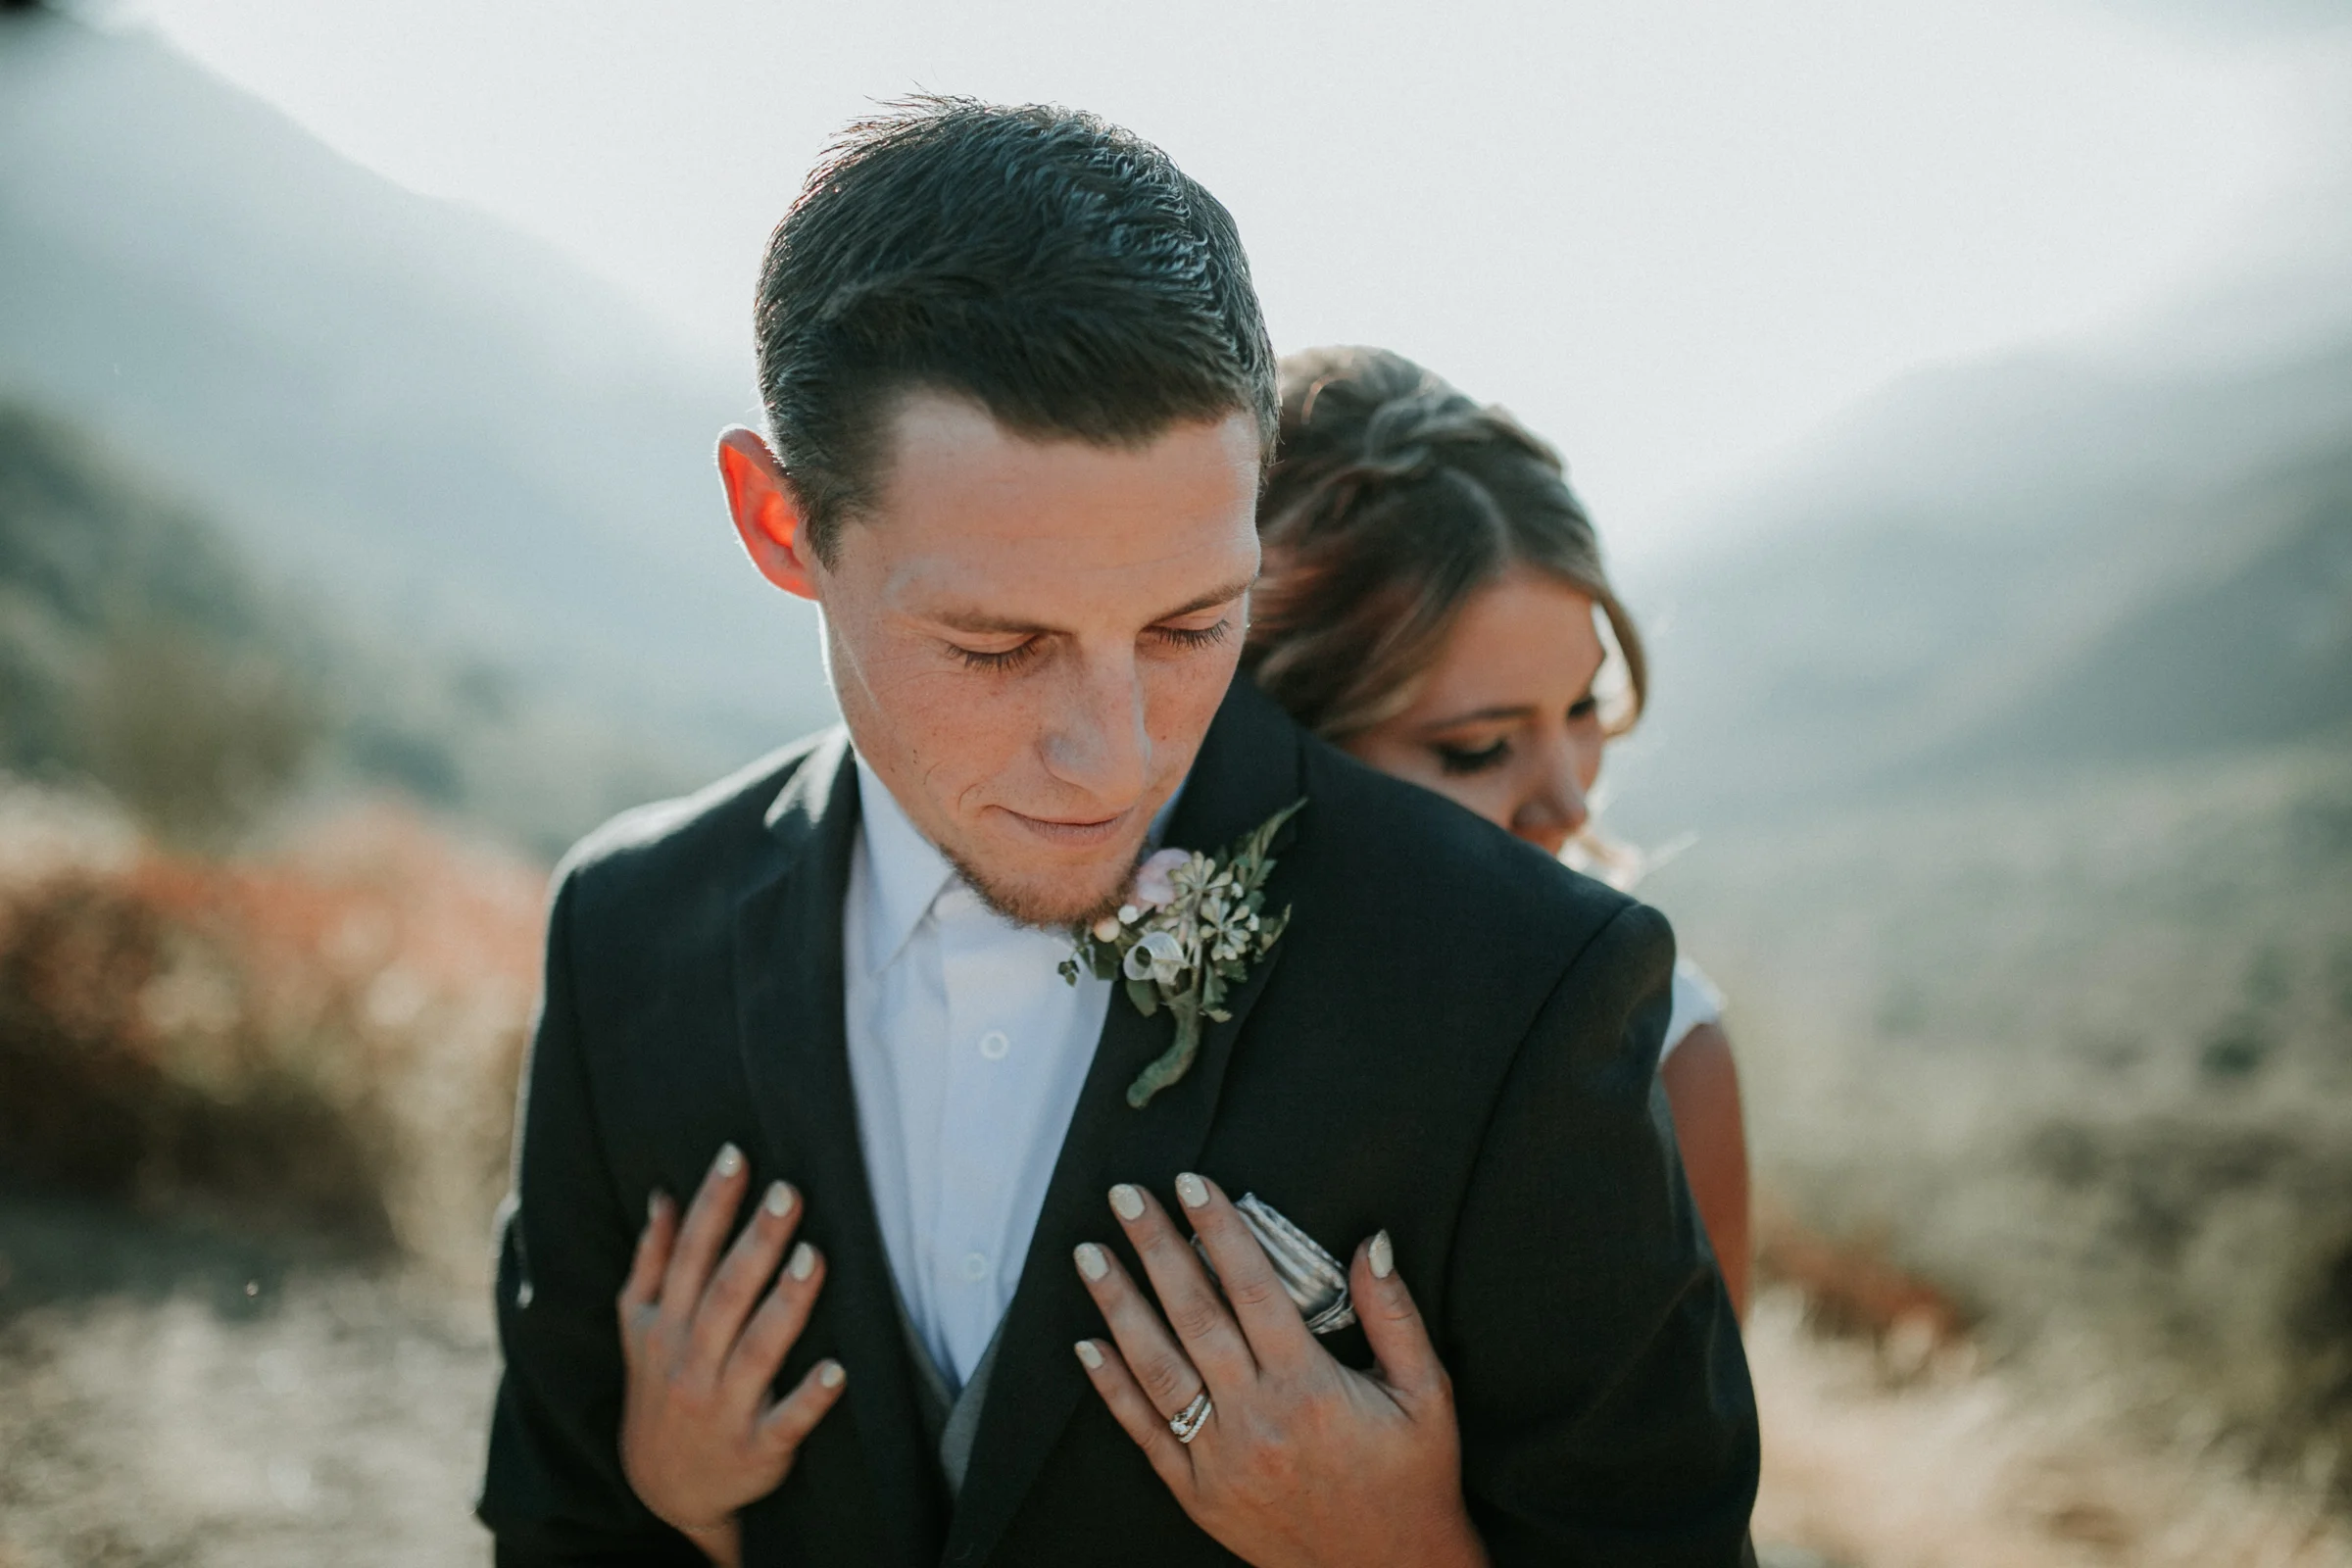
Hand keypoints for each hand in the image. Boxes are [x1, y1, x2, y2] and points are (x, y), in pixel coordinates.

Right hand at [617, 1142, 847, 1566]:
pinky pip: (785, 1422)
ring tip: (812, 1258)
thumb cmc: (658, 1390)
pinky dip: (810, 1398)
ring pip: (755, 1351)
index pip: (689, 1257)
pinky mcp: (757, 1448)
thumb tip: (663, 1196)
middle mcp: (688, 1363)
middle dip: (754, 1244)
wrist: (663, 1491)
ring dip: (784, 1306)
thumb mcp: (639, 1329)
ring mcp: (722, 1407)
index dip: (712, 1206)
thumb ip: (652, 1264)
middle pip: (724, 1295)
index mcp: (663, 1328)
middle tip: (788, 1193)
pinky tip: (837, 1370)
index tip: (738, 1157)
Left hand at [1073, 1175, 1487, 1567]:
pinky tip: (1086, 1344)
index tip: (1191, 1184)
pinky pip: (1144, 1433)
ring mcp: (1220, 1459)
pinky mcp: (1198, 1493)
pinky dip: (1111, 1387)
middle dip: (1155, 1249)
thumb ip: (1394, 1315)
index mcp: (1309, 1387)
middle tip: (1124, 1197)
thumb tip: (1372, 1243)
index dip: (1219, 1229)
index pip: (1252, 1287)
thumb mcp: (1427, 1395)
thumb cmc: (1412, 1482)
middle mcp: (1256, 1419)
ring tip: (1090, 1254)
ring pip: (1156, 1368)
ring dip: (1118, 1305)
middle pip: (1193, 1315)